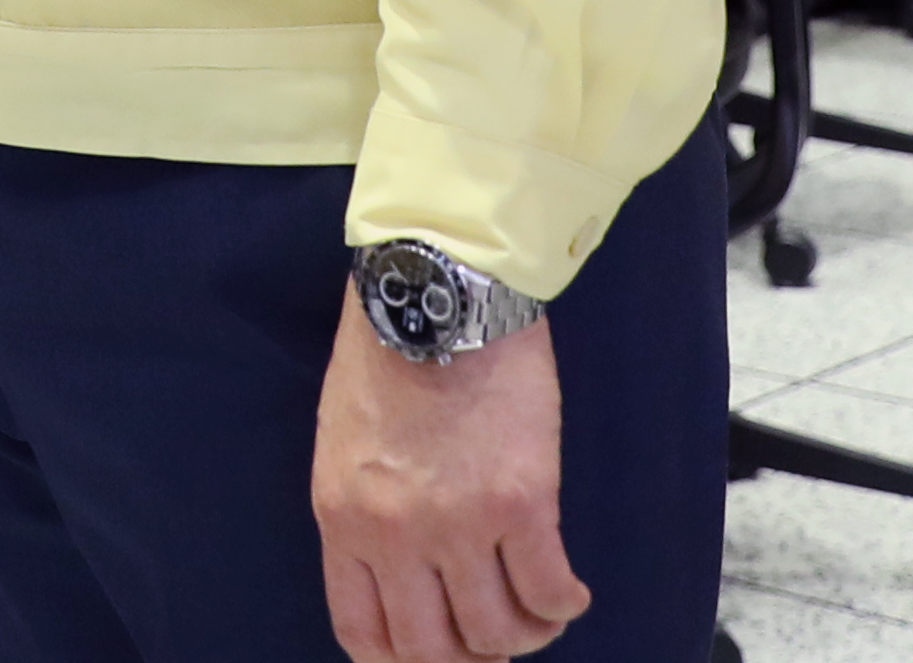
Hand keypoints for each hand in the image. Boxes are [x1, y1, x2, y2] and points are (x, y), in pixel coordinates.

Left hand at [315, 306, 579, 659]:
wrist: (437, 287)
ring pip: (498, 632)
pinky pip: (548, 591)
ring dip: (525, 632)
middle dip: (469, 657)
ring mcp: (459, 524)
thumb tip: (402, 570)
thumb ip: (364, 511)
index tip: (435, 656)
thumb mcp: (345, 442)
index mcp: (343, 520)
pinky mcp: (522, 502)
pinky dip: (564, 603)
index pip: (365, 634)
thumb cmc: (389, 350)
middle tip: (494, 639)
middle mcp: (395, 536)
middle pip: (434, 651)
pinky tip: (569, 590)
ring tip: (539, 610)